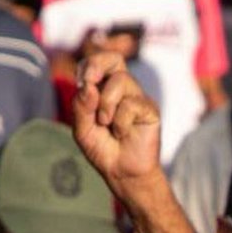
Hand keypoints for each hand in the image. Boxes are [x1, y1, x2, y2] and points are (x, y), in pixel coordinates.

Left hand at [72, 52, 161, 203]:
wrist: (122, 173)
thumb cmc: (103, 150)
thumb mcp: (82, 130)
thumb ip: (81, 108)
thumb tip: (88, 87)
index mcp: (105, 89)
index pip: (98, 63)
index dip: (88, 66)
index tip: (82, 83)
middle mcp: (123, 90)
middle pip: (115, 59)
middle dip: (98, 65)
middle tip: (90, 82)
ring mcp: (138, 98)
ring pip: (121, 81)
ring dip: (106, 104)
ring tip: (106, 124)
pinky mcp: (150, 110)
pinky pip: (132, 104)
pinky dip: (120, 121)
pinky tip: (122, 133)